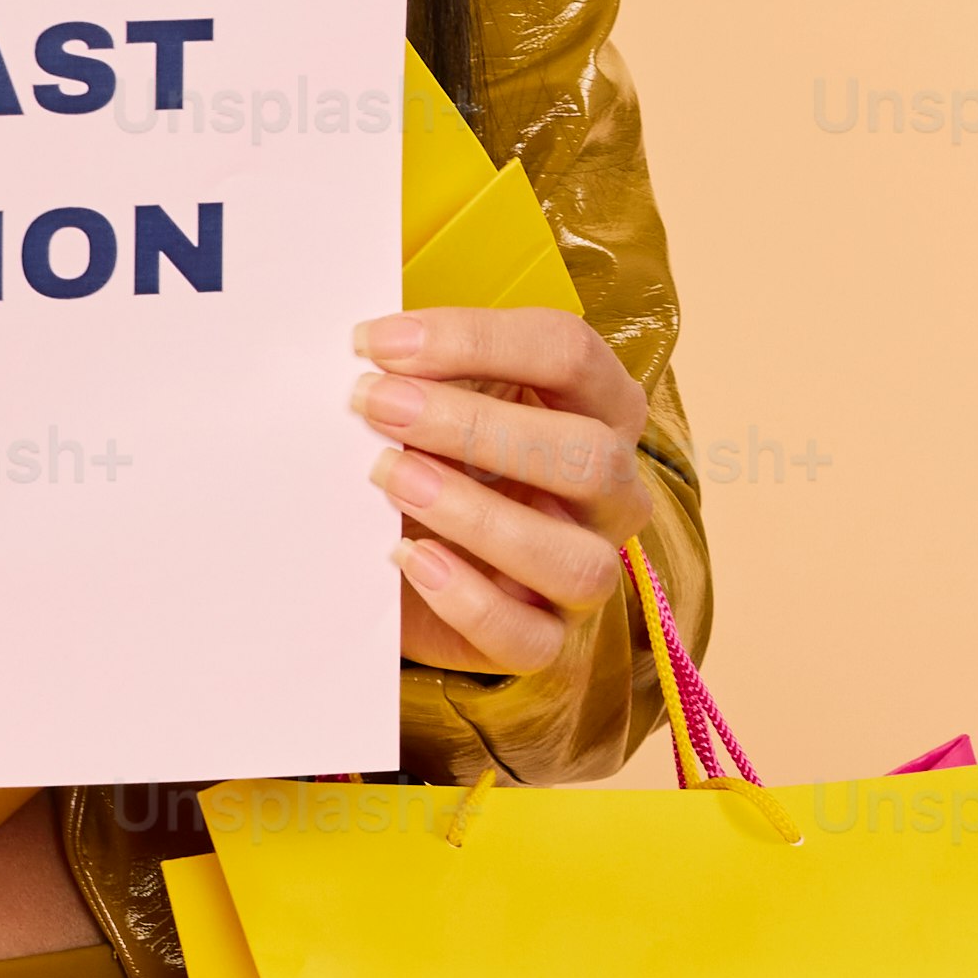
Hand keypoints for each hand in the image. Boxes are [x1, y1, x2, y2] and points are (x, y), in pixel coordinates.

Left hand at [348, 308, 651, 676]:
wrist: (403, 544)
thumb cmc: (431, 449)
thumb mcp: (434, 395)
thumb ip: (420, 368)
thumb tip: (368, 346)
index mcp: (597, 406)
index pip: (569, 353)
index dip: (476, 338)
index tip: (376, 342)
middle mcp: (609, 492)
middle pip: (588, 455)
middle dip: (473, 424)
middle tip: (376, 404)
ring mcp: (587, 568)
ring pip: (577, 560)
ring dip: (478, 516)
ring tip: (390, 477)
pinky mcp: (544, 639)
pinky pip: (530, 639)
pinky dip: (467, 601)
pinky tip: (409, 558)